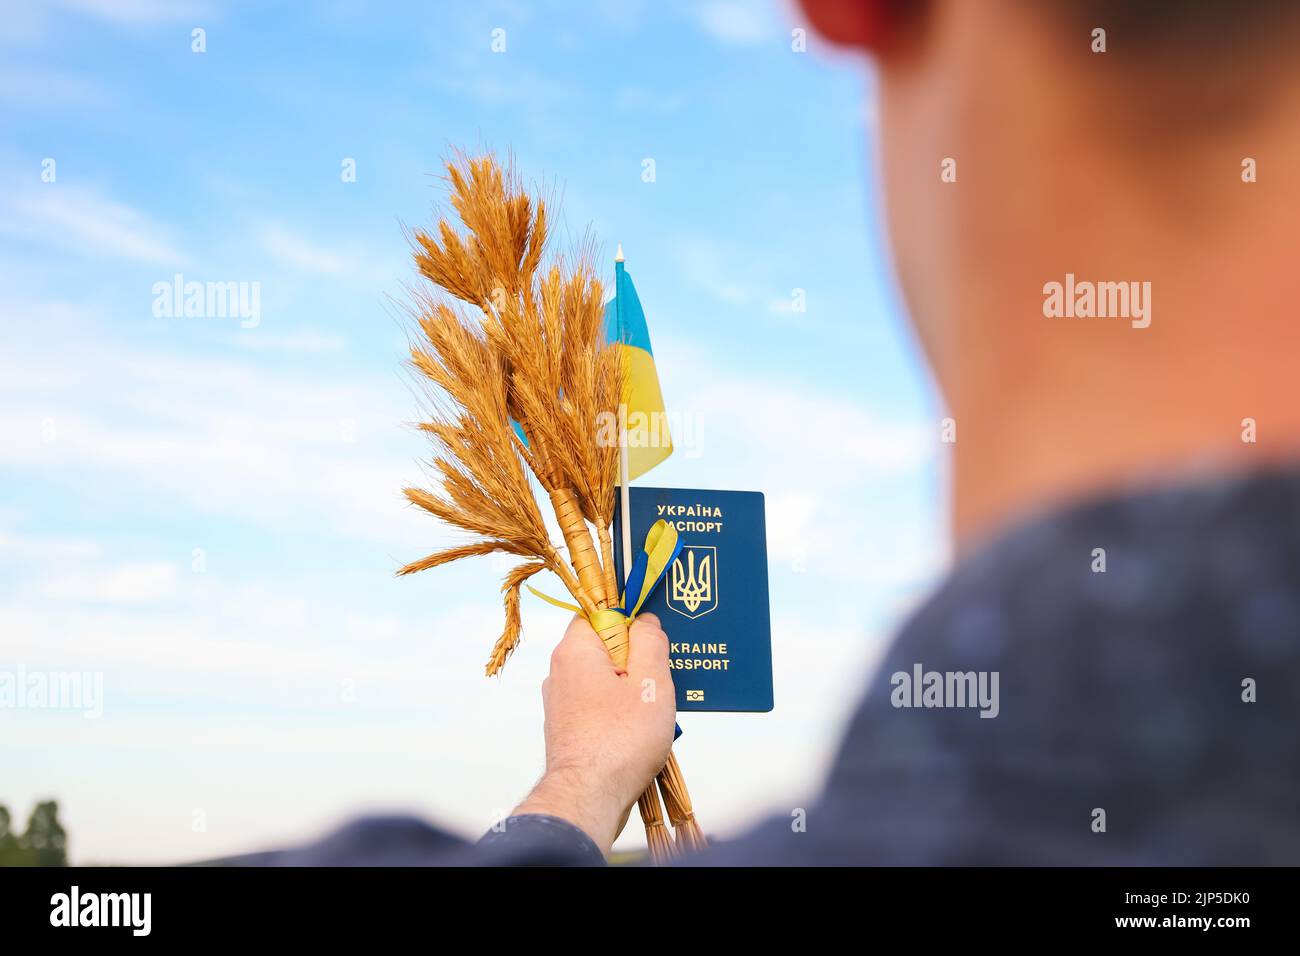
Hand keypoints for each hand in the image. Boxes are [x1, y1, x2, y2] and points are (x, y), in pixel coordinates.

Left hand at [512, 613, 675, 854]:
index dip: (630, 621)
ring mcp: (561, 702)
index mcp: (575, 650)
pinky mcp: (567, 729)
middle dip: (636, 659)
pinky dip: (619, 712)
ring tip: (655, 711)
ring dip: (631, 690)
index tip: (654, 641)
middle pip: (604, 647)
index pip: (599, 612)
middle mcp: (560, 672)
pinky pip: (598, 706)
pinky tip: (640, 731)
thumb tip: (645, 620)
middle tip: (661, 678)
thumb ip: (650, 641)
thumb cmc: (621, 739)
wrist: (587, 798)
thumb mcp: (650, 682)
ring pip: (604, 679)